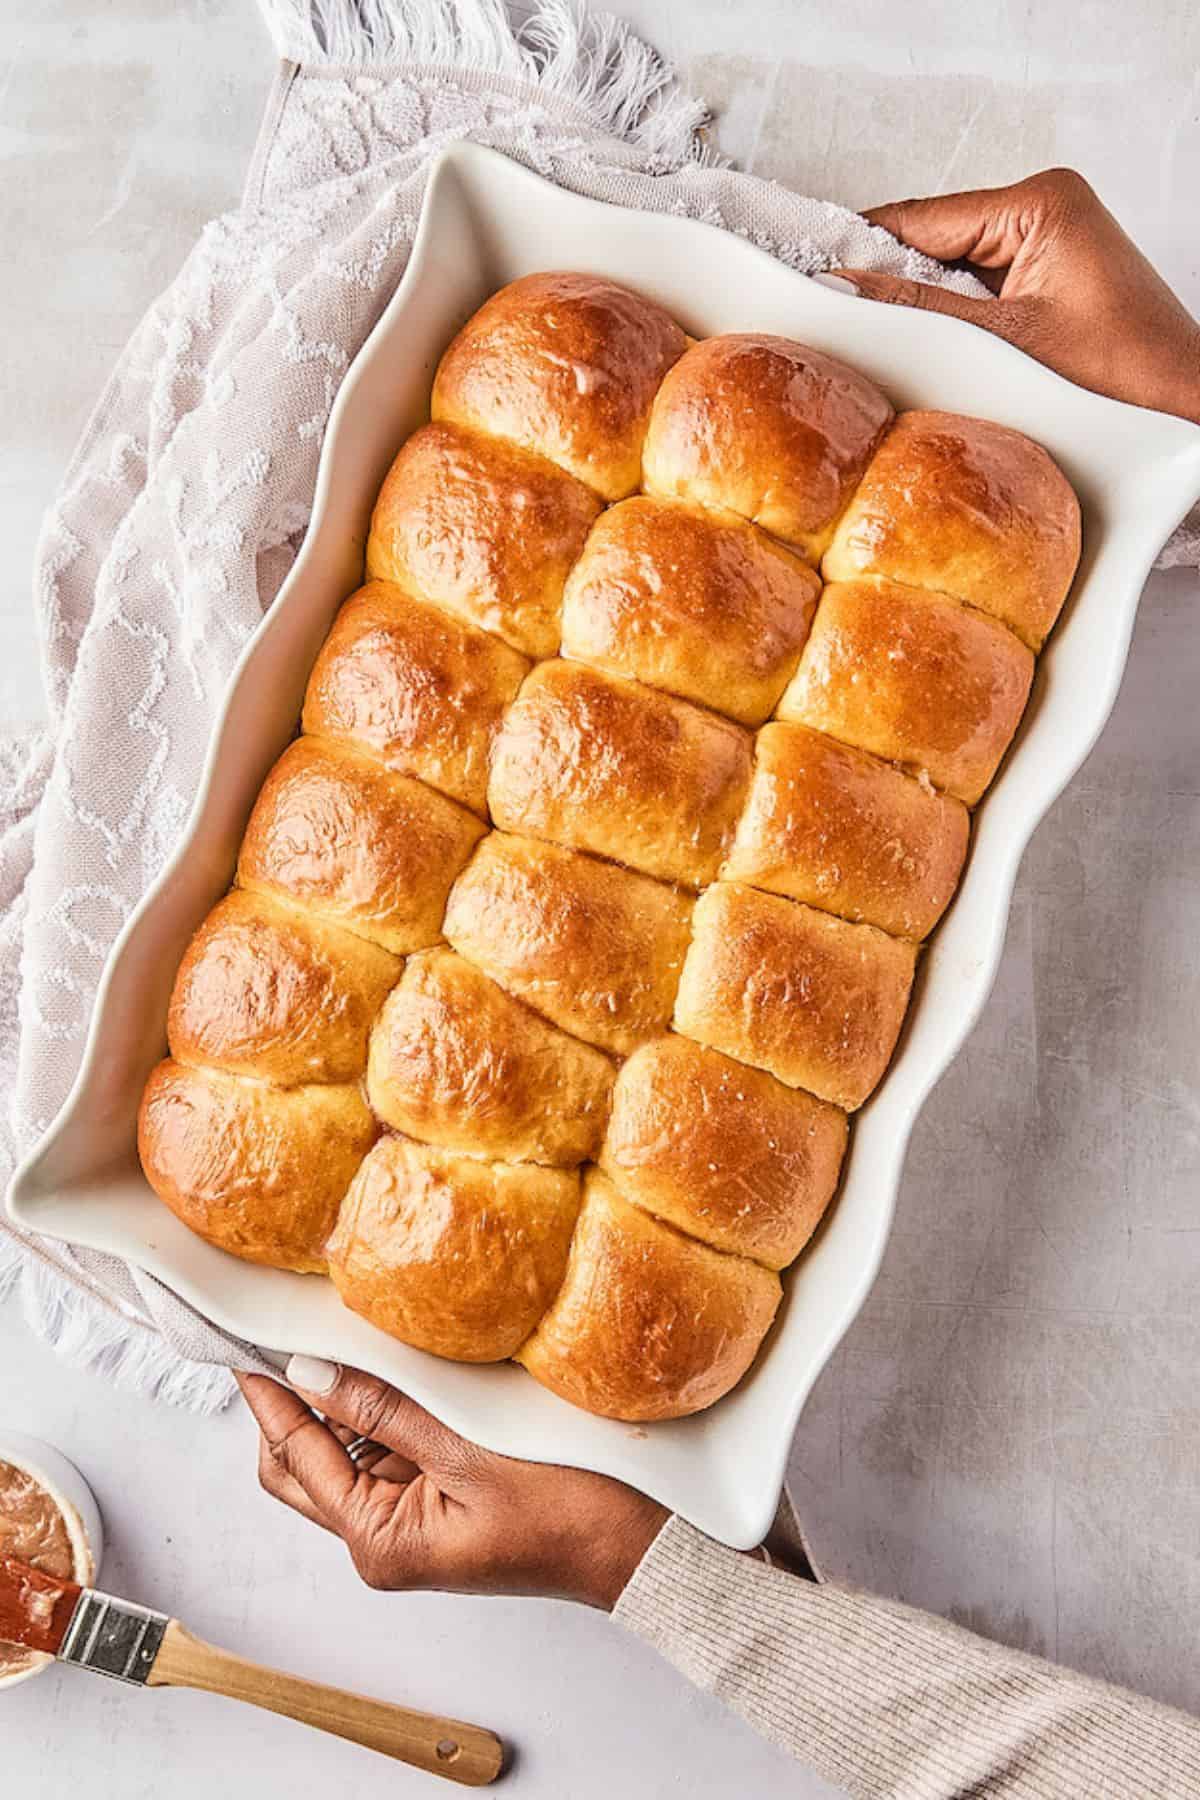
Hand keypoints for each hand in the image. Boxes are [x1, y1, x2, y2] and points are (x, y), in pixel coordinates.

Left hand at [237, 1359, 668, 1610]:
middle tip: (283, 1328)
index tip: (241, 1342)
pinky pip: (392, 1444)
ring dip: (343, 1397)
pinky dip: (385, 1405)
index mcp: (380, 1541)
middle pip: (304, 1461)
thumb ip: (387, 1409)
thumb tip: (312, 1373)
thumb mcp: (470, 1449)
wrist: (644, 1545)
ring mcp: (414, 1517)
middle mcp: (385, 1537)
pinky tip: (396, 1360)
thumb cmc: (574, 1512)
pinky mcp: (443, 1496)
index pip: (292, 1457)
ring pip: (347, 1447)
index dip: (265, 1397)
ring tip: (345, 1330)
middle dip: (293, 1400)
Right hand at [831, 168, 1199, 424]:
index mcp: (1039, 202)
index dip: (861, 244)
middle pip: (933, 238)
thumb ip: (918, 310)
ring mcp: (1047, 238)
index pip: (923, 216)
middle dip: (886, 276)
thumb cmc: (1121, 372)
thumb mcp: (1002, 341)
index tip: (808, 265)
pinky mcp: (1047, 272)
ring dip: (916, 299)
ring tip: (867, 329)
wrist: (1180, 403)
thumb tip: (847, 287)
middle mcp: (1044, 206)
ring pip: (950, 264)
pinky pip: (977, 285)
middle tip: (828, 309)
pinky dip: (947, 312)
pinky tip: (918, 338)